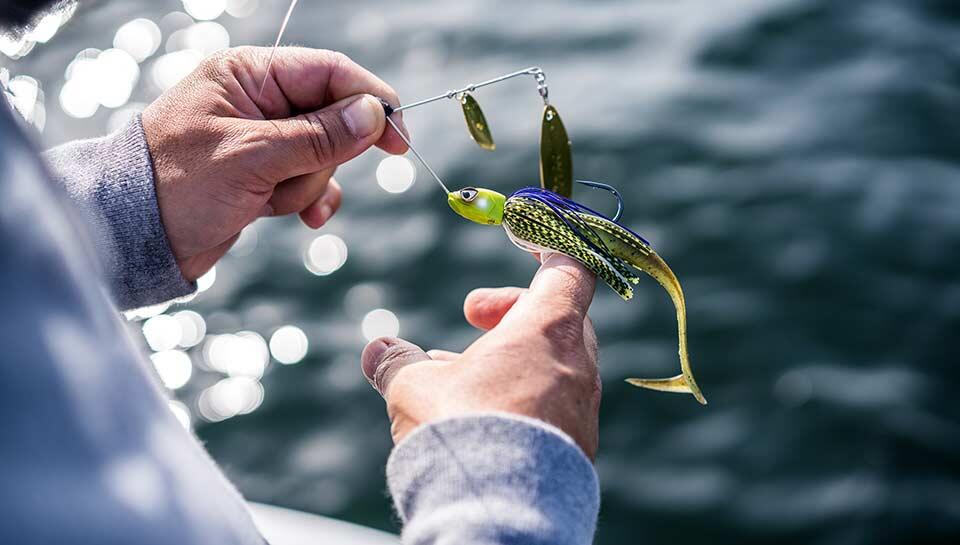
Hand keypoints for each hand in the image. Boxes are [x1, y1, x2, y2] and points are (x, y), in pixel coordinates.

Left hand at [141, 46, 408, 280]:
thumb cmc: (178, 186)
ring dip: (307, 185)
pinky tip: (299, 218)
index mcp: (250, 75)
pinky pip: (310, 180)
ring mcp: (263, 138)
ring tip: (268, 199)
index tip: (399, 138)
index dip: (371, 102)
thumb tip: (374, 115)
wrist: (135, 238)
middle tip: (295, 178)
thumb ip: (318, 136)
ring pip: (324, 156)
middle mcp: (259, 100)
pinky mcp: (264, 173)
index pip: (330, 73)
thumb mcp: (252, 157)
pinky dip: (309, 199)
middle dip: (324, 157)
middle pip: (333, 118)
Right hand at [360, 254, 600, 458]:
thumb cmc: (461, 433)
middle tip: (474, 319)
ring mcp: (582, 410)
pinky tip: (485, 417)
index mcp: (547, 331)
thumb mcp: (414, 389)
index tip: (520, 238)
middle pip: (560, 315)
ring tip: (461, 373)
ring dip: (513, 358)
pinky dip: (525, 397)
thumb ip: (397, 363)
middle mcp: (577, 366)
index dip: (548, 246)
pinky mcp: (578, 448)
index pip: (570, 269)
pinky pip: (556, 406)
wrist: (498, 510)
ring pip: (555, 364)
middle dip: (513, 313)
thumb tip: (376, 350)